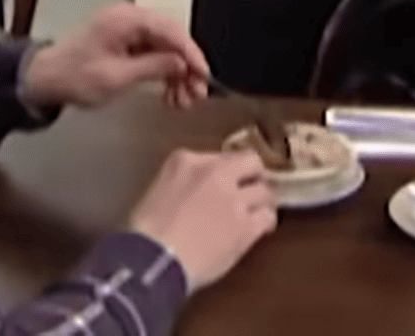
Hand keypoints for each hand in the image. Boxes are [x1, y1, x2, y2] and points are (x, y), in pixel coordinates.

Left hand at [21, 3, 209, 108]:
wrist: (44, 79)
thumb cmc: (72, 77)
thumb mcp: (117, 77)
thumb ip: (153, 67)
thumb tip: (181, 64)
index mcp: (125, 19)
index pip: (171, 31)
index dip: (192, 55)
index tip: (204, 76)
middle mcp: (128, 18)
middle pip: (171, 39)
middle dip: (186, 68)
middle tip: (196, 94)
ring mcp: (126, 29)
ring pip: (164, 48)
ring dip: (176, 74)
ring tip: (183, 101)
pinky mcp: (124, 41)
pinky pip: (153, 53)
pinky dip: (163, 73)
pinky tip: (170, 94)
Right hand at [129, 149, 276, 291]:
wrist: (154, 259)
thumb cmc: (146, 233)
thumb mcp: (157, 191)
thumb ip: (182, 183)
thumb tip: (196, 195)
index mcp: (186, 161)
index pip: (220, 156)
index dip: (227, 171)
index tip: (227, 181)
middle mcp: (215, 173)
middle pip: (251, 161)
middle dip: (254, 174)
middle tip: (251, 188)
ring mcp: (233, 198)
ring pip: (265, 191)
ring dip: (262, 201)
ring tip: (258, 211)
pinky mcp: (246, 225)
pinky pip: (267, 217)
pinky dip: (266, 222)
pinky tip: (261, 229)